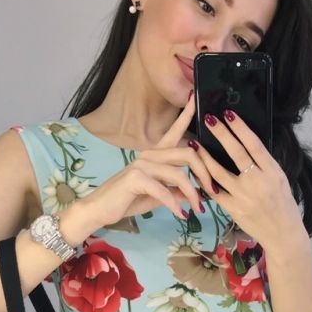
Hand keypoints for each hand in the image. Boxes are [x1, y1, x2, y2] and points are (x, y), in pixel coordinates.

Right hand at [81, 92, 213, 226]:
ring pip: (179, 173)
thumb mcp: (159, 196)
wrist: (100, 209)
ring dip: (192, 194)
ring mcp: (141, 164)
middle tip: (212, 190)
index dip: (187, 114)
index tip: (196, 97)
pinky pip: (164, 191)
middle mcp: (149, 155)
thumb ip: (177, 191)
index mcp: (155, 155)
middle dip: (205, 172)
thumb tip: (197, 194)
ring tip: (198, 208)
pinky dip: (174, 204)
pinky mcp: (135, 178)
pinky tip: (180, 214)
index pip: (174, 131)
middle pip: (188, 153)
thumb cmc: (128, 200)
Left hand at [192, 109, 305, 252]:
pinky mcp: (234, 209)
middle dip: (221, 134)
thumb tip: (247, 144)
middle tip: (209, 119)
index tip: (229, 114)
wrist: (283, 234)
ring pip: (218, 173)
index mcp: (273, 172)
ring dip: (204, 157)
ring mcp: (244, 196)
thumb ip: (264, 164)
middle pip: (236, 153)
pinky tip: (195, 171)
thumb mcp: (280, 179)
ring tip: (195, 144)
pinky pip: (214, 193)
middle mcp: (258, 182)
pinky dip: (204, 181)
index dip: (240, 128)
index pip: (254, 144)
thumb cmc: (282, 204)